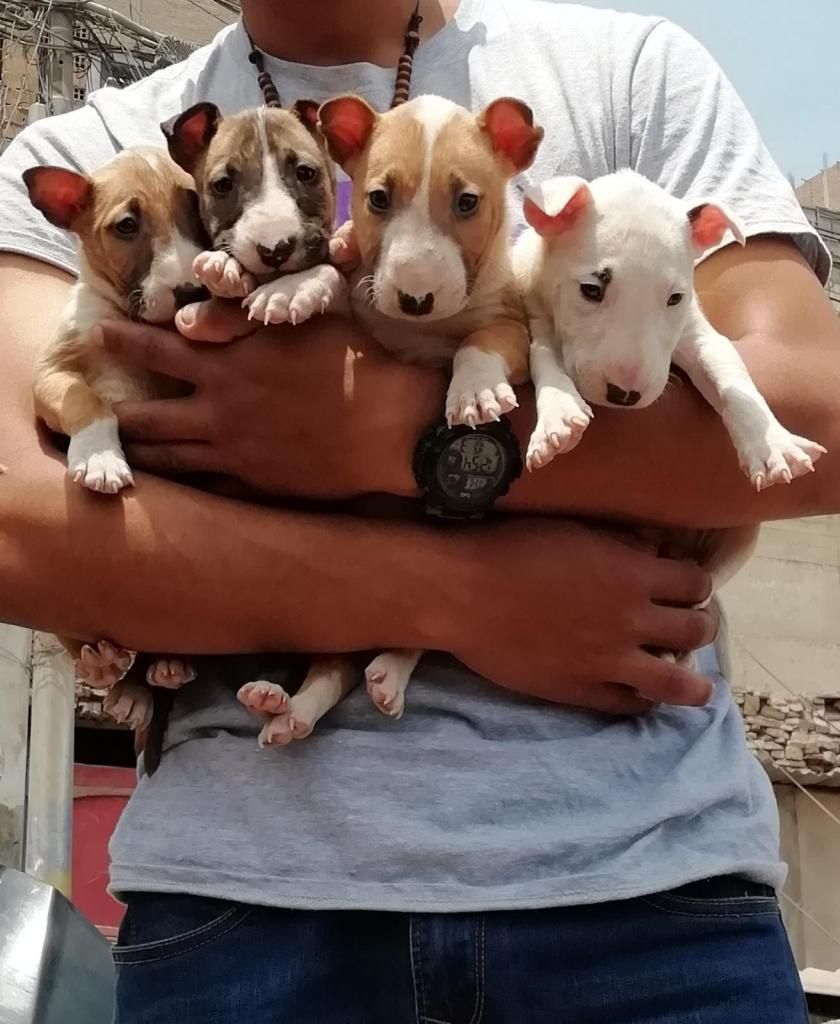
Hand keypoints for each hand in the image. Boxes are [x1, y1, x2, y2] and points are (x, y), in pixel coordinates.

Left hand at [99, 302, 444, 498]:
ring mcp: (237, 453)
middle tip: (98, 415)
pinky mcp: (258, 483)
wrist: (390, 426)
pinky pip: (209, 488)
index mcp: (228, 366)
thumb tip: (187, 318)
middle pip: (150, 418)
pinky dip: (188, 487)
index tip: (98, 336)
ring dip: (143, 456)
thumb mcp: (298, 321)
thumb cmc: (352, 363)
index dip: (123, 341)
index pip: (158, 349)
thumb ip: (238, 318)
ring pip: (172, 460)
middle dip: (118, 416)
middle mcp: (221, 412)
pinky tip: (179, 487)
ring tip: (123, 454)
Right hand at [445, 519, 715, 712]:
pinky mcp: (581, 690)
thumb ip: (622, 541)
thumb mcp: (575, 529)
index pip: (695, 583)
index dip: (694, 584)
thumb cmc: (512, 548)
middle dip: (699, 626)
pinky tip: (641, 695)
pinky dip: (644, 701)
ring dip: (694, 681)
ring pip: (677, 682)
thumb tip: (656, 549)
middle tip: (690, 626)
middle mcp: (631, 620)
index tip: (685, 587)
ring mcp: (608, 661)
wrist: (462, 593)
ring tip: (697, 684)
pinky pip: (629, 706)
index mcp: (632, 575)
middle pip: (696, 630)